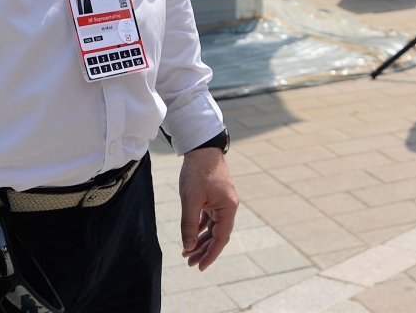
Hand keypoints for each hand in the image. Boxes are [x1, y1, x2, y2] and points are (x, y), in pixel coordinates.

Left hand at [178, 147, 238, 269]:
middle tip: (188, 263)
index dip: (211, 254)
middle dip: (203, 250)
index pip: (221, 238)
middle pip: (218, 235)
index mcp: (228, 207)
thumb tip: (188, 247)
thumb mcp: (190, 200)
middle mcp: (228, 206)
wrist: (201, 148)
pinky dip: (201, 228)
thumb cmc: (197, 172)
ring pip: (213, 228)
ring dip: (201, 240)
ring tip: (187, 253)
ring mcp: (222, 202)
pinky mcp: (215, 197)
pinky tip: (191, 236)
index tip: (200, 267)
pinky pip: (210, 218)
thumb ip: (189, 224)